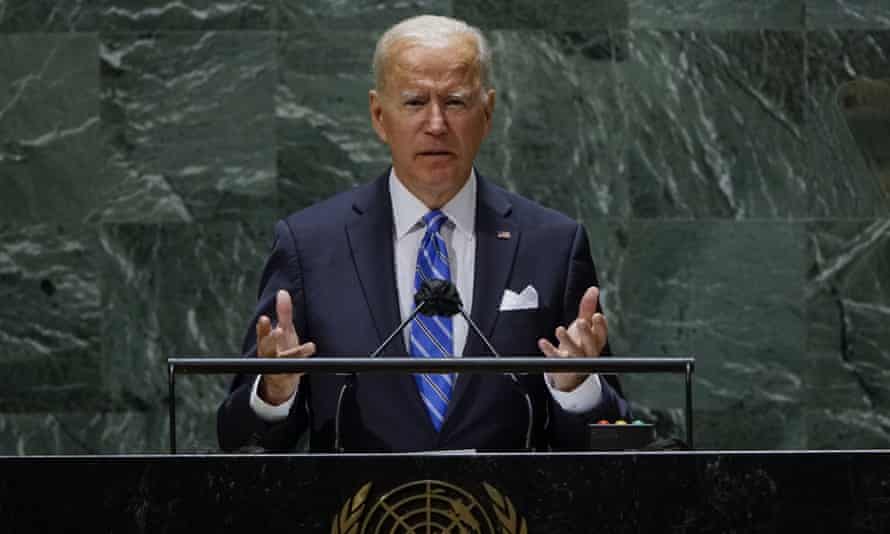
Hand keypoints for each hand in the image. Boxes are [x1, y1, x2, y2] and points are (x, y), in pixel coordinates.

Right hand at [256, 289, 315, 404]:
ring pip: (286, 361)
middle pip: (267, 348)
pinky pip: (298, 371)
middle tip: (278, 331)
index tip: (264, 318)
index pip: (262, 334)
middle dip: (271, 340)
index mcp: (266, 343)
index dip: (263, 327)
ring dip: (295, 354)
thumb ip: (284, 313)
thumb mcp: (284, 331)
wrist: (280, 379)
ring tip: (309, 346)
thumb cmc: (281, 350)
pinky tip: (313, 354)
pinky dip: (305, 365)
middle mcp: (270, 356)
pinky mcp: (290, 376)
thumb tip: (282, 292)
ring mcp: (279, 368)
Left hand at [538, 286, 607, 391]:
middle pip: (590, 344)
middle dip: (587, 333)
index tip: (597, 315)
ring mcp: (575, 361)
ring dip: (567, 341)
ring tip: (559, 330)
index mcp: (595, 342)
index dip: (600, 326)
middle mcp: (588, 352)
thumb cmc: (579, 344)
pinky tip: (542, 342)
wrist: (570, 373)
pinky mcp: (561, 366)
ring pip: (574, 352)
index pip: (601, 335)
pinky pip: (555, 359)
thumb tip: (594, 289)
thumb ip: (588, 308)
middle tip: (582, 322)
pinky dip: (549, 350)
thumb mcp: (584, 326)